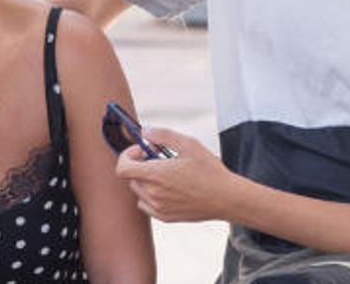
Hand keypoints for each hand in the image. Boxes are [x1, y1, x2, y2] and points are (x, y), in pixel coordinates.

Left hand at [114, 127, 238, 222]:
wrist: (226, 198)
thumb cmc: (209, 170)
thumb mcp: (188, 144)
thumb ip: (162, 135)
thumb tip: (144, 132)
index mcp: (156, 174)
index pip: (122, 167)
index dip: (128, 155)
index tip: (141, 150)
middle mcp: (153, 193)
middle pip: (131, 177)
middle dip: (140, 164)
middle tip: (159, 158)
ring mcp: (158, 207)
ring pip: (138, 191)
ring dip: (145, 180)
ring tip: (167, 173)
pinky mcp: (165, 217)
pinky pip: (146, 205)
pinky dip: (150, 195)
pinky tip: (168, 188)